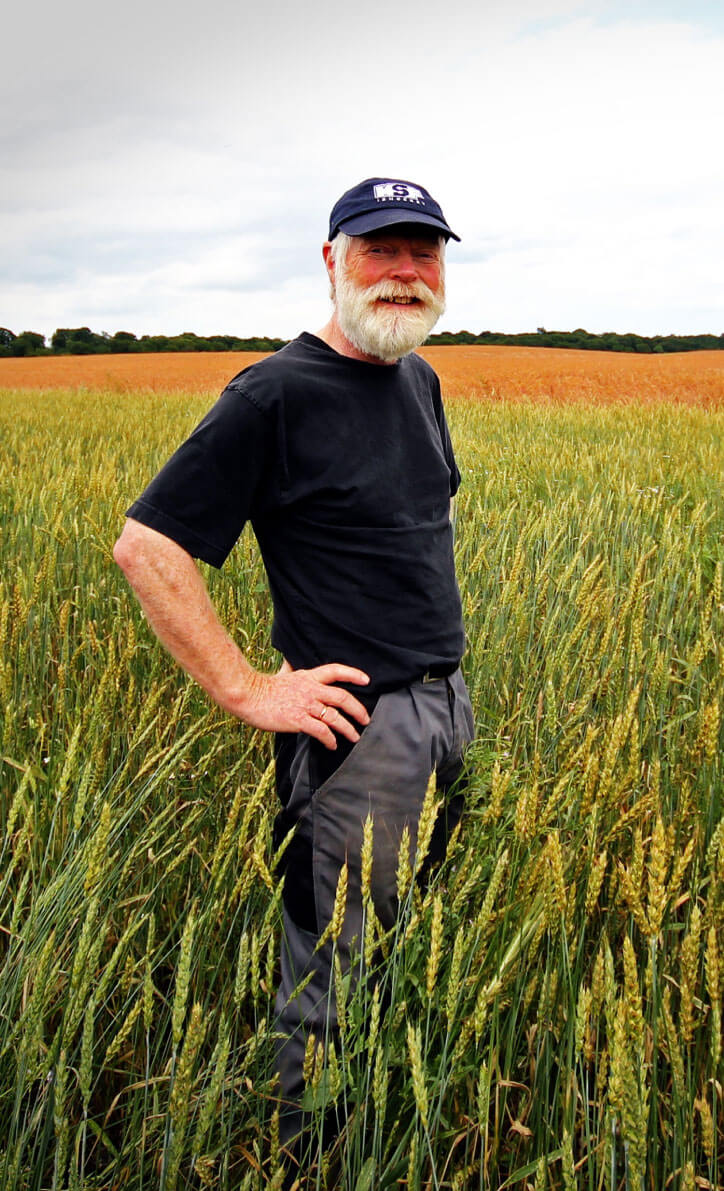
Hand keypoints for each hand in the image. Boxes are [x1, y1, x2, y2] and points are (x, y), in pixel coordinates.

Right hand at [239, 663, 370, 748]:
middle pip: (342, 697)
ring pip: (335, 717)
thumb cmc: (262, 687)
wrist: (248, 695)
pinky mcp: (298, 720)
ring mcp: (305, 705)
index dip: (353, 674)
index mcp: (308, 677)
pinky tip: (332, 745)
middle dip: (358, 710)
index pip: (336, 671)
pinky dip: (330, 740)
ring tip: (354, 737)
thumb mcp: (282, 674)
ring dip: (348, 729)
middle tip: (365, 720)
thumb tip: (288, 663)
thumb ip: (291, 671)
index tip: (366, 680)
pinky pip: (321, 731)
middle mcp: (311, 689)